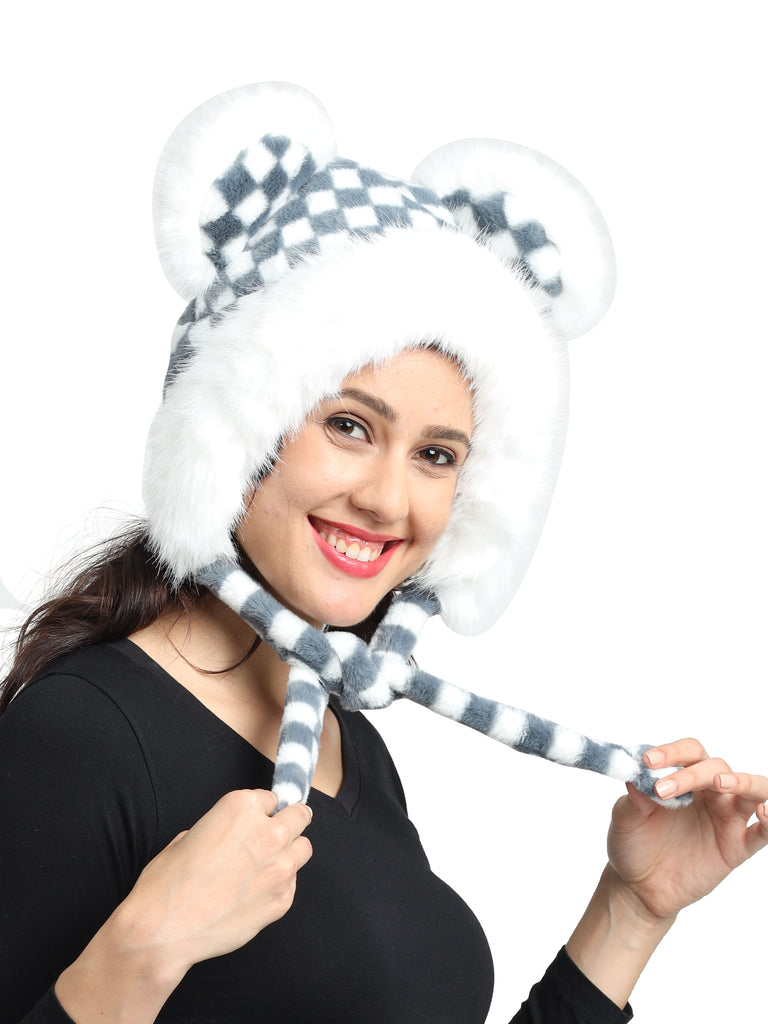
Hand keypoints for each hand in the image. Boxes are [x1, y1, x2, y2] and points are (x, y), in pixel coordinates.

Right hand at [56, 790, 312, 1021]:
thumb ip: (223, 827)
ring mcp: (279, 867)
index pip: (270, 799)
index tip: (254, 822)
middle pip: (299, 816)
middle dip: (288, 822)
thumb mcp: (189, 834)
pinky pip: (293, 883)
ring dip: (290, 852)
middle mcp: (267, 832)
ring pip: (304, 848)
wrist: (163, 930)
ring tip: (267, 866)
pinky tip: (256, 894)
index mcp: (241, 807)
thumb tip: (234, 835)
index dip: (260, 812)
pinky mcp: (282, 899)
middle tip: (275, 835)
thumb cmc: (167, 882)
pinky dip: (280, 885)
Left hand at [607, 738, 767, 921]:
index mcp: (683, 779)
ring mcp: (726, 819)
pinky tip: (763, 814)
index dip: (671, 752)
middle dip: (692, 774)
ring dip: (741, 781)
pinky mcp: (736, 848)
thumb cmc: (634, 844)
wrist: (638, 887)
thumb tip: (639, 774)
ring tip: (721, 783)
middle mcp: (709, 794)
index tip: (648, 761)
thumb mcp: (626, 818)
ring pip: (753, 789)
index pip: (688, 753)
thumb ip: (635, 795)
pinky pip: (762, 833)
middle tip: (663, 789)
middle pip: (716, 767)